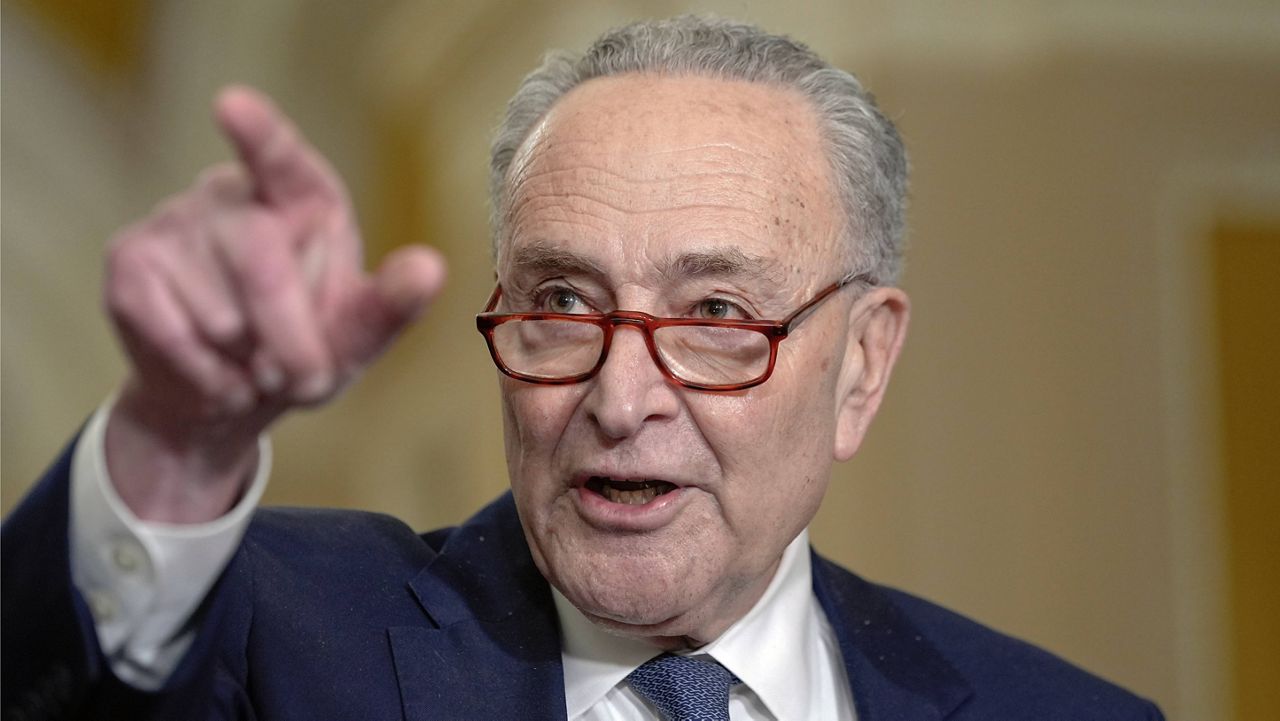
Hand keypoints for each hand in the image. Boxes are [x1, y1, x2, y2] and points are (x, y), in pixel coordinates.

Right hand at [103, 86, 445, 521]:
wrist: (225, 398)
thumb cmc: (301, 352)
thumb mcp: (355, 337)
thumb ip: (389, 305)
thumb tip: (430, 268)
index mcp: (301, 198)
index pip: (281, 156)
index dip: (258, 133)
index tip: (231, 105)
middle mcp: (233, 194)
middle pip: (258, 258)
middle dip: (289, 336)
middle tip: (308, 383)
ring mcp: (173, 221)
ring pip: (217, 311)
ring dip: (247, 364)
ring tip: (252, 366)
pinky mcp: (129, 262)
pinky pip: (172, 334)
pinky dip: (206, 376)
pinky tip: (216, 376)